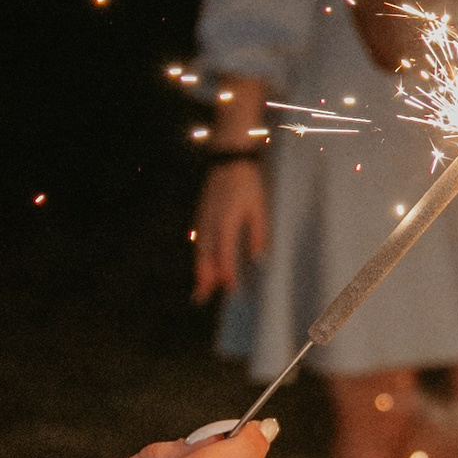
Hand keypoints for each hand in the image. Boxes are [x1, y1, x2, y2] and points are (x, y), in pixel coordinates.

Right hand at [191, 154, 268, 298]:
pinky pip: (198, 241)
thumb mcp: (259, 208)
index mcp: (226, 222)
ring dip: (199, 270)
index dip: (226, 273)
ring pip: (199, 250)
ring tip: (199, 288)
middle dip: (203, 278)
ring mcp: (203, 219)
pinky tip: (201, 264)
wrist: (229, 158)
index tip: (229, 289)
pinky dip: (198, 256)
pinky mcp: (201, 214)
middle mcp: (210, 223)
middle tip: (201, 298)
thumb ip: (258, 234)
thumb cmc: (247, 183)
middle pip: (205, 256)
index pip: (224, 254)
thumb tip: (258, 258)